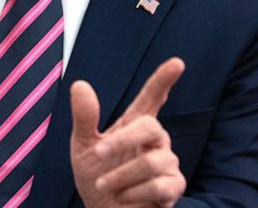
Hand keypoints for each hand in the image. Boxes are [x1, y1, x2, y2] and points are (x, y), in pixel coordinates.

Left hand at [70, 58, 185, 207]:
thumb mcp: (82, 147)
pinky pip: (159, 186)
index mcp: (135, 126)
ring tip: (105, 186)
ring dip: (120, 176)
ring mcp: (167, 164)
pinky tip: (124, 198)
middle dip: (122, 140)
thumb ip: (85, 118)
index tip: (177, 63)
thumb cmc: (97, 179)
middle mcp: (155, 141)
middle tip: (98, 153)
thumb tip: (80, 85)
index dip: (163, 80)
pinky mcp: (173, 188)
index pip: (152, 98)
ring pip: (151, 161)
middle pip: (150, 126)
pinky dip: (133, 193)